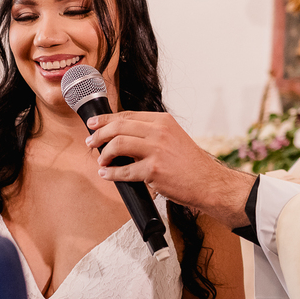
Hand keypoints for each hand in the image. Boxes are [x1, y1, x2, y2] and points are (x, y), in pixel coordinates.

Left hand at [85, 111, 255, 229]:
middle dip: (99, 134)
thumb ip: (150, 134)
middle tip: (91, 143)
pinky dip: (111, 173)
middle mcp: (159, 132)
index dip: (105, 120)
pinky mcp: (154, 170)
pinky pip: (124, 171)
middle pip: (118, 127)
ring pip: (118, 145)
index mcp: (163, 121)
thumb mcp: (173, 138)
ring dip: (104, 153)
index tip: (93, 125)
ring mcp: (156, 150)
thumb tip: (121, 136)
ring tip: (100, 160)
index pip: (127, 115)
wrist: (208, 182)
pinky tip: (106, 174)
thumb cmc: (190, 164)